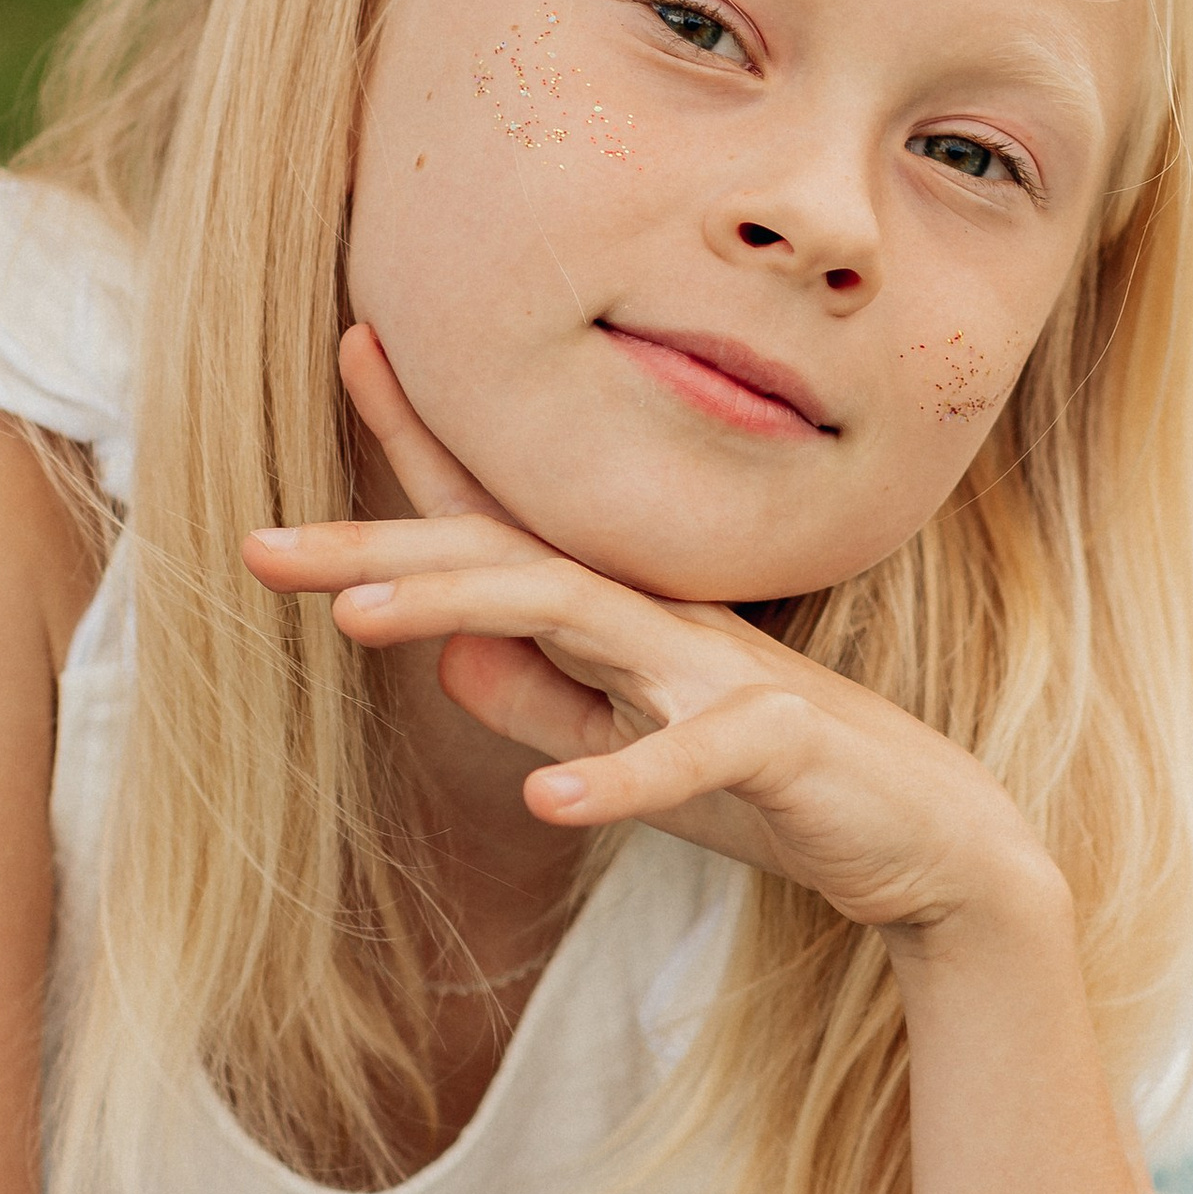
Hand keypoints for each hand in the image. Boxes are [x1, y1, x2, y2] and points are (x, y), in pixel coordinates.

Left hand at [243, 325, 1056, 944]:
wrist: (937, 846)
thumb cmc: (778, 792)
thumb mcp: (630, 754)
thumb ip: (545, 706)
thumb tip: (447, 662)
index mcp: (621, 614)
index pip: (501, 519)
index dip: (418, 441)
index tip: (345, 347)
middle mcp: (659, 618)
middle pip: (499, 557)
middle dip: (376, 547)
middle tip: (255, 547)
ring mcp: (721, 672)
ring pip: (574, 615)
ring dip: (459, 610)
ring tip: (354, 619)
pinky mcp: (781, 744)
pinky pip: (693, 752)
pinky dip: (621, 775)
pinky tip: (547, 803)